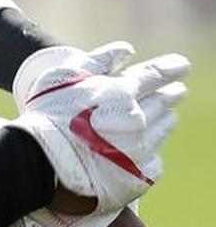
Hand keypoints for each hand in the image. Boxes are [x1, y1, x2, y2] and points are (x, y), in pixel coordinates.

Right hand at [12, 49, 189, 211]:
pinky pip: (154, 159)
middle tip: (179, 90)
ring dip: (165, 118)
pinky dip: (152, 149)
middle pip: (162, 103)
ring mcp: (140, 151)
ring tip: (168, 114)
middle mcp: (137, 122)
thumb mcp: (67, 76)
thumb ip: (100, 60)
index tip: (183, 65)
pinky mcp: (138, 177)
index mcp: (121, 94)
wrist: (42, 163)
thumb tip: (127, 49)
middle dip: (170, 94)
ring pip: (161, 130)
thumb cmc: (49, 114)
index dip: (170, 68)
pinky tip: (147, 146)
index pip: (154, 76)